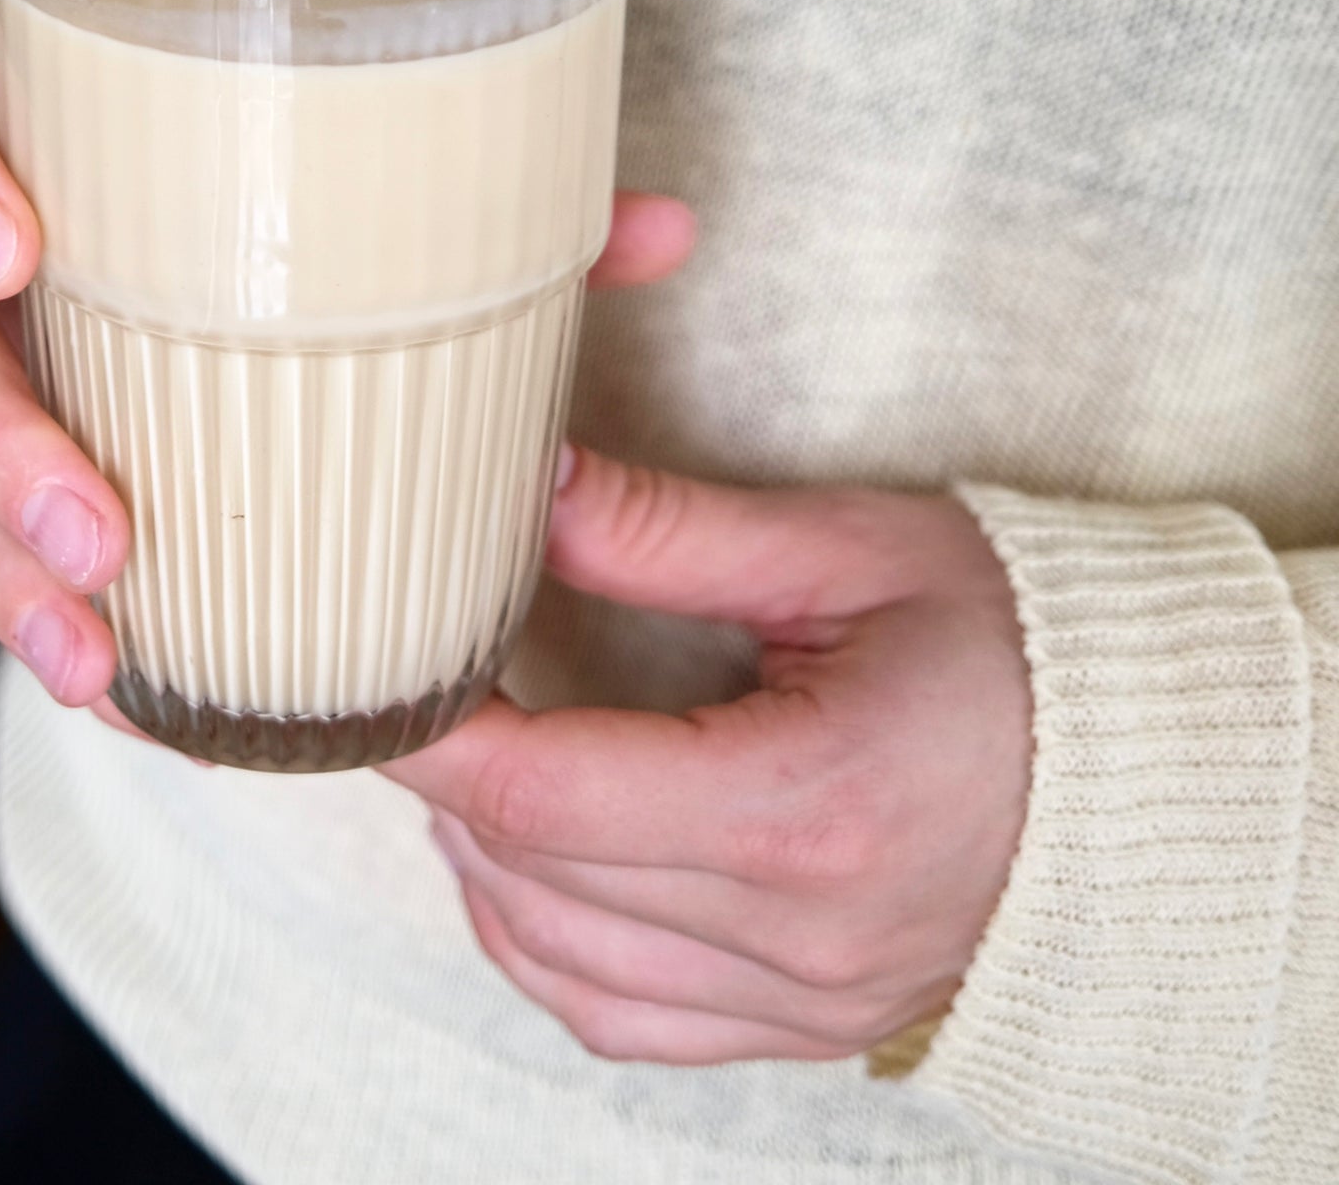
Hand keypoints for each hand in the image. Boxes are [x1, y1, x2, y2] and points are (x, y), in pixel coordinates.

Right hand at [0, 1, 698, 721]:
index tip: (17, 247)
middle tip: (100, 521)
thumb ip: (492, 179)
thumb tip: (660, 228)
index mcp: (22, 99)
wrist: (178, 224)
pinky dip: (12, 602)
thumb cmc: (267, 165)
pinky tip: (103, 669)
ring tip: (98, 636)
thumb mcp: (359, 159)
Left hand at [384, 456, 1031, 1064]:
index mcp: (803, 807)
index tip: (358, 674)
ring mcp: (800, 999)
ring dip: (482, 858)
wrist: (1156, 771)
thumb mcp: (848, 553)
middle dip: (445, 774)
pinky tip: (528, 861)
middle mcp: (794, 935)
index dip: (426, 734)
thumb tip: (528, 489)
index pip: (544, 795)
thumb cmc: (1016, 643)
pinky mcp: (802, 1024)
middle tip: (410, 674)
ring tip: (465, 752)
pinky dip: (541, 942)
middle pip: (532, 871)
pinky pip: (619, 1018)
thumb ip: (670, 532)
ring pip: (555, 961)